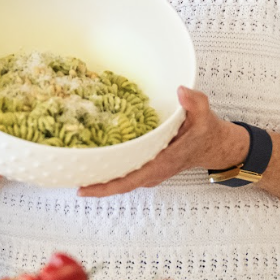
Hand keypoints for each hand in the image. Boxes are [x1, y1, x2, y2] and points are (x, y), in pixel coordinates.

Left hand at [77, 86, 249, 198]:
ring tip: (72, 168)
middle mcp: (153, 171)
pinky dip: (107, 168)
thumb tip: (181, 91)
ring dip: (98, 177)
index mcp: (163, 162)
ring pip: (120, 179)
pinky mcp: (146, 166)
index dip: (106, 186)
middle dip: (93, 183)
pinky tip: (92, 159)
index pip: (130, 180)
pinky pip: (124, 172)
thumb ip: (194, 102)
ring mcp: (149, 171)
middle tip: (66, 176)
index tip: (84, 189)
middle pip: (118, 184)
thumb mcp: (205, 113)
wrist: (214, 145)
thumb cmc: (206, 131)